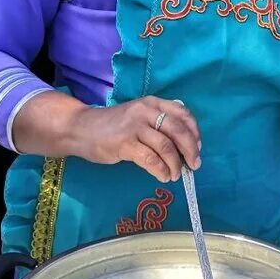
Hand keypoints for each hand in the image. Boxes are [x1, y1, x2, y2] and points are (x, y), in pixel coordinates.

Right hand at [75, 96, 200, 181]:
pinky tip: (163, 176)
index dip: (195, 132)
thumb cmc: (113, 126)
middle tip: (194, 165)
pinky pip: (151, 159)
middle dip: (190, 150)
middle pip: (179, 131)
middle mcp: (146, 111)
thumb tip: (186, 144)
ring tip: (175, 175)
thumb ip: (159, 122)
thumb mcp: (139, 116)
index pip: (183, 114)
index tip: (198, 148)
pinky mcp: (125, 143)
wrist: (81, 129)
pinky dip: (161, 170)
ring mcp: (135, 127)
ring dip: (176, 164)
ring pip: (166, 147)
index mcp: (153, 103)